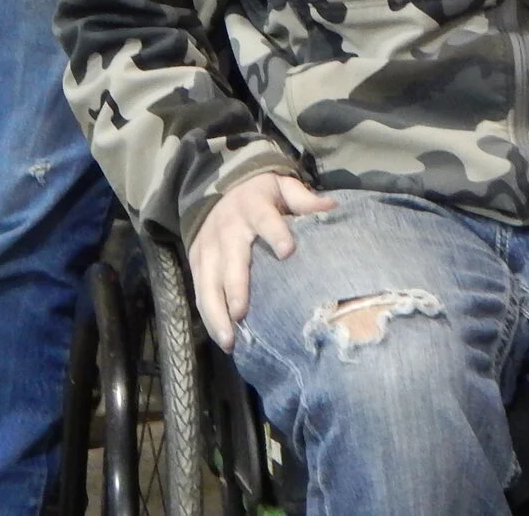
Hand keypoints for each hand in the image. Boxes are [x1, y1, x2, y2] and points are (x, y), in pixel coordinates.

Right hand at [189, 171, 334, 349]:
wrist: (221, 190)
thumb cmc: (262, 196)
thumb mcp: (282, 188)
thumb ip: (303, 199)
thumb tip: (332, 208)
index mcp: (253, 206)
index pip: (264, 219)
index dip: (275, 233)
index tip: (288, 251)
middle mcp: (227, 227)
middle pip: (231, 258)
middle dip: (235, 287)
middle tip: (241, 314)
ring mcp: (208, 246)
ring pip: (209, 282)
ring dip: (216, 312)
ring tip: (228, 340)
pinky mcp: (196, 262)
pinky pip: (200, 291)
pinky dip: (208, 316)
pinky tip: (221, 337)